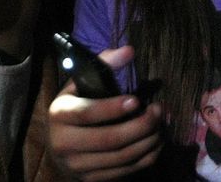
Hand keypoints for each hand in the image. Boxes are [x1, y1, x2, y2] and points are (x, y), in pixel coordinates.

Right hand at [48, 46, 163, 180]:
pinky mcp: (91, 180)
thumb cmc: (76, 106)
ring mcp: (77, 166)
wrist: (59, 144)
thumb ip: (103, 64)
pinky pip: (125, 171)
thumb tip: (129, 51)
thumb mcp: (80, 84)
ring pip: (121, 157)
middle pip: (109, 139)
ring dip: (148, 141)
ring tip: (161, 125)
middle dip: (140, 126)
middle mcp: (63, 143)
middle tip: (159, 110)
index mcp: (59, 114)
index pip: (87, 114)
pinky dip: (146, 157)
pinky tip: (156, 142)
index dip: (112, 109)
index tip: (136, 101)